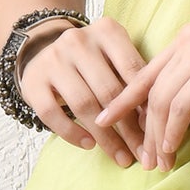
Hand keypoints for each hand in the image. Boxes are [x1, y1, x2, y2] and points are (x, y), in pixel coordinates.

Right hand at [20, 16, 149, 166]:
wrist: (42, 46)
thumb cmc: (92, 59)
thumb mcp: (115, 55)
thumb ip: (134, 78)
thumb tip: (155, 120)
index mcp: (107, 31)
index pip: (133, 71)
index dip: (146, 106)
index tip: (157, 132)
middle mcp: (78, 41)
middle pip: (109, 91)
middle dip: (129, 128)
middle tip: (143, 153)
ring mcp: (53, 60)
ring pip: (84, 105)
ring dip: (106, 137)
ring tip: (122, 157)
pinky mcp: (33, 81)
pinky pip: (52, 114)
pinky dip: (72, 133)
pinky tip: (89, 145)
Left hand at [95, 25, 189, 171]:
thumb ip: (188, 98)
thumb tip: (156, 126)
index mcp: (187, 39)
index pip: (146, 73)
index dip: (124, 101)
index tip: (107, 124)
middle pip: (150, 88)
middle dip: (142, 128)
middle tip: (141, 160)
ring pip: (163, 99)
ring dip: (157, 136)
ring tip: (157, 164)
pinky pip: (182, 105)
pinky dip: (173, 131)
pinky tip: (172, 150)